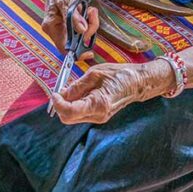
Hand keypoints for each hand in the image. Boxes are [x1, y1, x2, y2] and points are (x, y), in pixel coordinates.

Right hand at [42, 0, 98, 59]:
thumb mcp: (67, 0)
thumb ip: (74, 16)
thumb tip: (82, 31)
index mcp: (51, 27)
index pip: (64, 48)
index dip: (77, 53)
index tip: (89, 52)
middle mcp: (56, 30)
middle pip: (76, 41)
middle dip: (88, 30)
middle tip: (91, 15)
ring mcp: (64, 28)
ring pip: (82, 35)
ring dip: (90, 24)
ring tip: (89, 10)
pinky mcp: (71, 24)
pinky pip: (83, 28)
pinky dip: (89, 21)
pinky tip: (88, 11)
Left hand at [50, 60, 174, 123]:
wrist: (138, 82)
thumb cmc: (119, 74)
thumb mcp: (95, 73)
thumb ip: (77, 86)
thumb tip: (61, 93)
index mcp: (97, 104)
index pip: (69, 112)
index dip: (58, 103)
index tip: (54, 93)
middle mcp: (98, 115)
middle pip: (68, 118)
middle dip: (60, 105)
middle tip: (60, 90)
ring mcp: (99, 118)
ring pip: (73, 117)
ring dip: (67, 104)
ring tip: (73, 88)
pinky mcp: (100, 116)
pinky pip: (81, 113)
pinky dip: (75, 104)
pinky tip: (80, 92)